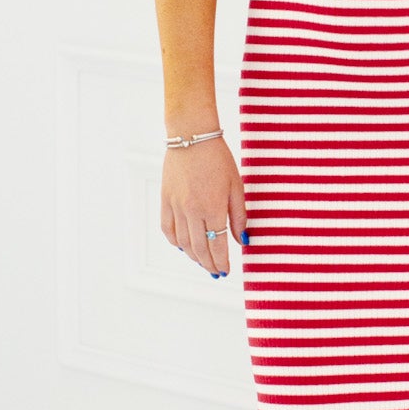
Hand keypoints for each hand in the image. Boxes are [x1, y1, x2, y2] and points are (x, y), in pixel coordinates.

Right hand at [161, 138, 247, 278]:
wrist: (192, 136)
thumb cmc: (218, 158)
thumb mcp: (236, 186)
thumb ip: (239, 216)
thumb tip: (243, 240)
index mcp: (212, 208)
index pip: (218, 246)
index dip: (222, 262)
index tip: (226, 271)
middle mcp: (192, 211)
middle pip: (200, 249)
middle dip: (209, 264)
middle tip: (216, 272)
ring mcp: (176, 207)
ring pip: (183, 243)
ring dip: (194, 256)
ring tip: (203, 262)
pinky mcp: (165, 200)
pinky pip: (168, 229)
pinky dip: (176, 242)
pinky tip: (184, 246)